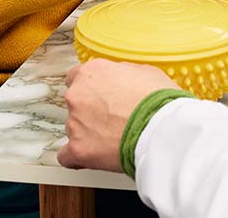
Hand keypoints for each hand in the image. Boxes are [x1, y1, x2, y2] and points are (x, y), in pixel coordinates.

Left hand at [57, 60, 176, 171]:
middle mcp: (77, 95)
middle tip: (112, 118)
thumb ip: (121, 73)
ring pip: (74, 128)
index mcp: (91, 73)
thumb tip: (118, 79)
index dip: (91, 87)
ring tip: (113, 139)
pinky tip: (92, 156)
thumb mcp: (142, 72)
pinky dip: (77, 156)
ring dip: (88, 132)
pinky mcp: (77, 149)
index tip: (100, 95)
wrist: (160, 129)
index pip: (76, 77)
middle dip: (90, 110)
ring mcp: (75, 123)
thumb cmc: (157, 100)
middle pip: (75, 103)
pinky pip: (66, 156)